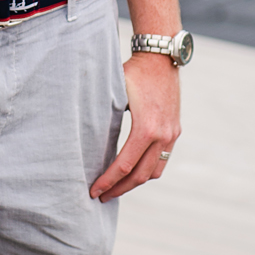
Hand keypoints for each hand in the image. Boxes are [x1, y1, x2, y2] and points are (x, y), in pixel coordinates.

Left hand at [90, 54, 180, 200]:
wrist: (161, 58)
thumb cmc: (133, 72)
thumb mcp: (114, 92)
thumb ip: (103, 117)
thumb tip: (80, 138)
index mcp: (146, 129)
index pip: (124, 166)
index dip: (107, 181)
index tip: (94, 191)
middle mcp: (162, 135)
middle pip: (140, 175)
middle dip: (119, 189)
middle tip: (102, 196)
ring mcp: (171, 134)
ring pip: (154, 172)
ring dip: (135, 183)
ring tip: (116, 187)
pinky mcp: (175, 131)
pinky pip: (162, 160)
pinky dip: (148, 171)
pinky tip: (133, 172)